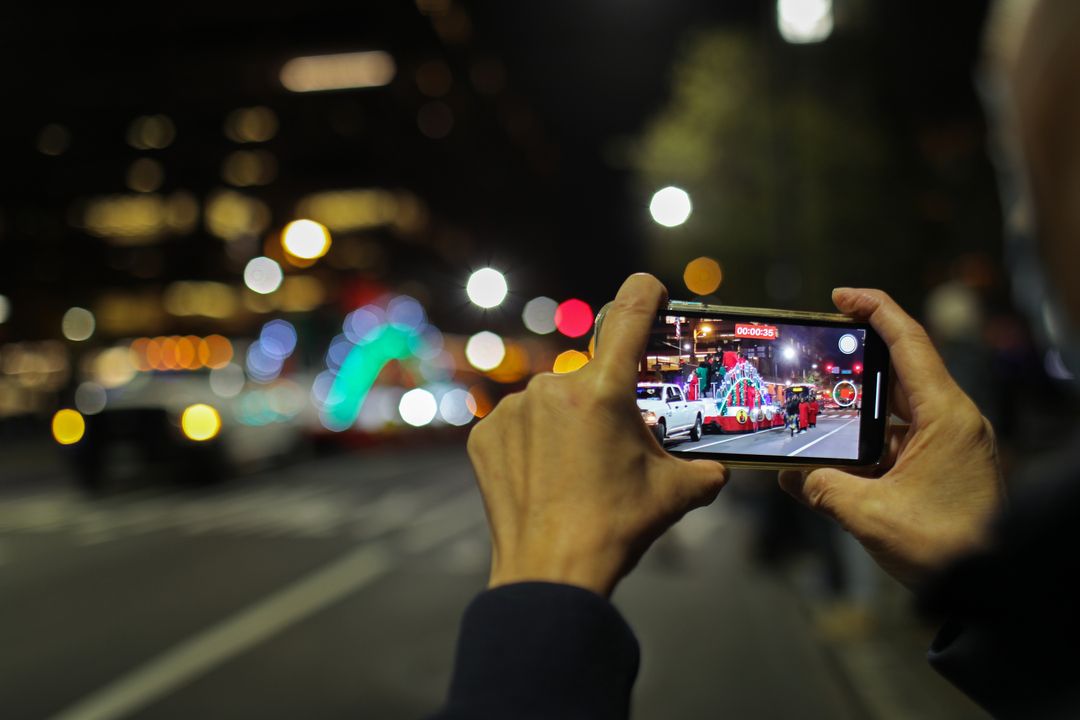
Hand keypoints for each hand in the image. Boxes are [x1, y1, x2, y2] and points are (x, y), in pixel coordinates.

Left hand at [467, 274, 727, 596]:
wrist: (550, 571)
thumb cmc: (615, 527)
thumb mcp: (676, 493)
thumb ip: (705, 468)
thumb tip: (718, 467)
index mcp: (603, 390)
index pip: (630, 312)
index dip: (645, 294)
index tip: (651, 291)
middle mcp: (554, 387)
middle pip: (592, 374)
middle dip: (606, 401)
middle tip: (612, 446)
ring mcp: (514, 409)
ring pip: (553, 400)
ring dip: (567, 422)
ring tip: (576, 471)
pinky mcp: (485, 434)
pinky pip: (518, 423)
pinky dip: (533, 442)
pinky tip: (544, 476)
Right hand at [779, 288, 1004, 588]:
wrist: (991, 586)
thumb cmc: (945, 547)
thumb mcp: (870, 514)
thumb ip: (822, 487)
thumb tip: (789, 476)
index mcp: (946, 415)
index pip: (910, 341)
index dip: (874, 309)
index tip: (839, 296)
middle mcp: (953, 420)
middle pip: (901, 368)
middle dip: (856, 358)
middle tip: (815, 349)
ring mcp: (950, 442)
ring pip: (896, 407)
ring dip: (857, 408)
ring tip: (814, 407)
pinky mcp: (943, 464)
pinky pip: (899, 438)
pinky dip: (867, 440)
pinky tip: (834, 453)